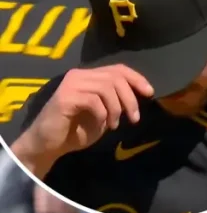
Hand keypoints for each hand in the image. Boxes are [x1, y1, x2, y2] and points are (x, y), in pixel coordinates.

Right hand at [18, 66, 152, 167]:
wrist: (50, 144)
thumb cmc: (77, 130)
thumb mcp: (104, 114)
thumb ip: (116, 101)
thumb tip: (141, 95)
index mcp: (89, 77)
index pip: (118, 69)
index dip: (137, 79)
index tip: (150, 93)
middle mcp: (79, 76)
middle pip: (115, 77)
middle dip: (130, 99)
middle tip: (134, 118)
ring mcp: (71, 85)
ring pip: (106, 88)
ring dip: (117, 109)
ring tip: (115, 124)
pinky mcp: (65, 97)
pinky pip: (94, 101)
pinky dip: (103, 114)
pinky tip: (102, 125)